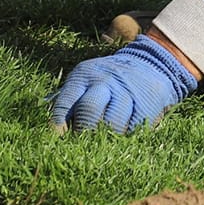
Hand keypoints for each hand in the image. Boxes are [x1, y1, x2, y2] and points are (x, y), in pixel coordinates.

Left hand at [49, 37, 198, 133]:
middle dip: (83, 131)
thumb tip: (56, 130)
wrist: (147, 63)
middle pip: (89, 111)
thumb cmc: (106, 79)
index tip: (60, 135)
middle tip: (83, 142)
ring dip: (105, 138)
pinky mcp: (145, 105)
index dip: (59, 122)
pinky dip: (125, 136)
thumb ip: (70, 101)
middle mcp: (105, 82)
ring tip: (103, 140)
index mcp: (84, 77)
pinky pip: (132, 129)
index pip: (66, 101)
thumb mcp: (86, 80)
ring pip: (111, 124)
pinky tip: (121, 133)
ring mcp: (126, 93)